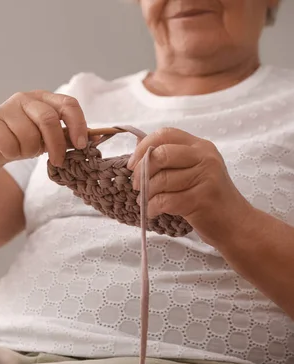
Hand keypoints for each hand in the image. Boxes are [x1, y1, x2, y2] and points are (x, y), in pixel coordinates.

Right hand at [0, 91, 87, 168]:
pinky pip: (9, 144)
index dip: (78, 124)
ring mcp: (5, 107)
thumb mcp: (47, 139)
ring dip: (28, 151)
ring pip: (28, 136)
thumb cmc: (22, 142)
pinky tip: (6, 150)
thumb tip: (97, 138)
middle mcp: (25, 98)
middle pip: (48, 120)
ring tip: (22, 151)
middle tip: (57, 161)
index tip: (82, 145)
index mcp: (44, 98)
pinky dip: (11, 153)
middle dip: (56, 145)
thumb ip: (67, 137)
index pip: (68, 104)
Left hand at [127, 127, 253, 243]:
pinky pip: (166, 200)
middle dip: (142, 172)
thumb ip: (169, 160)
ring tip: (147, 202)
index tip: (132, 165)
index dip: (143, 147)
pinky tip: (153, 211)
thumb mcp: (191, 171)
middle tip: (138, 186)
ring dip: (147, 194)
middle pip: (161, 154)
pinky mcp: (203, 198)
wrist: (236, 224)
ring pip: (161, 179)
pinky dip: (153, 207)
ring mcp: (207, 176)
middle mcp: (205, 157)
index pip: (165, 134)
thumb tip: (137, 153)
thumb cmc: (207, 198)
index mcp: (200, 146)